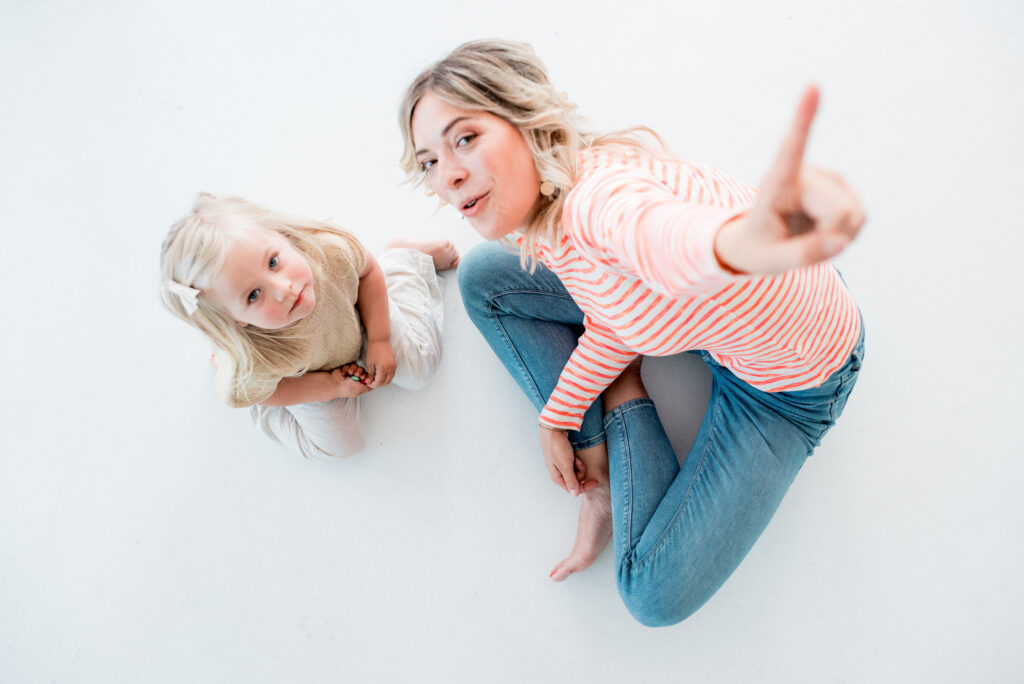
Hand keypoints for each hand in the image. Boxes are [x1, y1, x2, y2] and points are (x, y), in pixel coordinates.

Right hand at [330, 363, 372, 397]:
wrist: (333, 383)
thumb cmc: (347, 388)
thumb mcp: (360, 389)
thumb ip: (369, 386)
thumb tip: (375, 384)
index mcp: (361, 385)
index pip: (369, 378)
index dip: (368, 376)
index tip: (364, 378)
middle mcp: (357, 379)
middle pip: (364, 371)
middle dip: (360, 372)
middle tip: (356, 375)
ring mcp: (352, 373)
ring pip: (358, 367)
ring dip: (353, 370)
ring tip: (349, 374)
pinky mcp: (347, 368)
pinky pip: (351, 364)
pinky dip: (347, 368)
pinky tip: (343, 373)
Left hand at [364, 339, 395, 388]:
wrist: (380, 340)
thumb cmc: (373, 350)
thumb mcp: (369, 363)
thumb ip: (370, 374)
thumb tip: (369, 382)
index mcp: (383, 368)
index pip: (379, 382)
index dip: (373, 385)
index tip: (367, 383)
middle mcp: (390, 368)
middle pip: (385, 382)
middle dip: (378, 384)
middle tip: (371, 383)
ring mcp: (394, 366)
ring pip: (389, 379)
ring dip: (383, 381)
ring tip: (375, 379)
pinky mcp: (394, 364)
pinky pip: (391, 374)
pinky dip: (386, 377)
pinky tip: (380, 375)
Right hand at [539, 426, 598, 496]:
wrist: (553, 429)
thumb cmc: (558, 447)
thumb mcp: (566, 465)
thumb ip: (571, 481)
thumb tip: (574, 495)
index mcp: (556, 477)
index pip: (573, 489)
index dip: (585, 486)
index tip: (595, 481)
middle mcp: (558, 473)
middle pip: (575, 479)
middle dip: (580, 471)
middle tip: (577, 461)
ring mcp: (560, 465)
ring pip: (575, 471)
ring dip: (578, 464)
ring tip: (574, 456)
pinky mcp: (563, 458)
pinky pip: (573, 463)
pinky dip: (575, 459)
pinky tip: (572, 453)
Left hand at [714, 85, 864, 274]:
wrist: (761, 244)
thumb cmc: (758, 249)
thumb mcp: (771, 261)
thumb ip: (803, 255)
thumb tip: (841, 242)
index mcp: (777, 183)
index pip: (792, 148)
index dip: (805, 119)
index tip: (812, 86)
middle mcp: (805, 173)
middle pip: (840, 212)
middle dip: (830, 235)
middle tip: (801, 240)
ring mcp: (827, 177)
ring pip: (853, 217)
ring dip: (836, 236)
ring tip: (807, 233)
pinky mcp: (843, 186)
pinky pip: (859, 219)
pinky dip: (844, 234)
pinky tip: (822, 229)